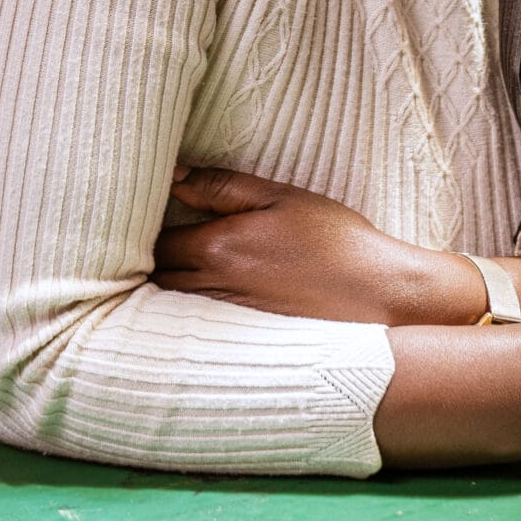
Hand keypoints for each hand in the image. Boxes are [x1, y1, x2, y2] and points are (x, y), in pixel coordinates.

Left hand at [152, 167, 473, 326]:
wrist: (382, 297)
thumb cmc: (336, 241)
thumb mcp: (282, 197)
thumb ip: (222, 186)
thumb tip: (173, 175)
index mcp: (218, 247)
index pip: (152, 242)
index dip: (139, 232)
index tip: (140, 222)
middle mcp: (214, 289)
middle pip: (153, 280)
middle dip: (143, 265)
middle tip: (139, 251)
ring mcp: (226, 322)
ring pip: (168, 310)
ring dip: (159, 294)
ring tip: (158, 278)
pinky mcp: (241, 345)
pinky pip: (194, 332)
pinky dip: (183, 320)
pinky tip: (189, 312)